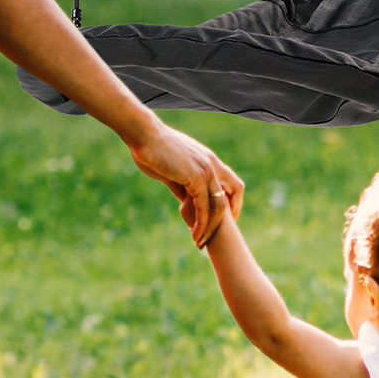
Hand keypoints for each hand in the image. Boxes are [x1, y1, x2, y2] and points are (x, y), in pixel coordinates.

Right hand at [130, 121, 243, 245]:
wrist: (144, 135)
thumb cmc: (152, 149)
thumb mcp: (171, 170)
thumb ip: (182, 185)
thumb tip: (184, 201)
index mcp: (208, 159)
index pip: (231, 182)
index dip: (231, 200)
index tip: (224, 218)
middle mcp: (212, 164)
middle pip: (234, 192)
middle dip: (229, 216)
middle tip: (217, 234)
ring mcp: (206, 170)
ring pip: (219, 205)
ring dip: (211, 227)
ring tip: (200, 242)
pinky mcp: (196, 178)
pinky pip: (203, 207)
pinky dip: (201, 224)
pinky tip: (194, 234)